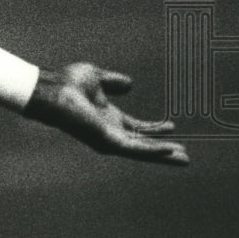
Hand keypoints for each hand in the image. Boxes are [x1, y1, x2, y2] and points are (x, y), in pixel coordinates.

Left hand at [23, 62, 188, 165]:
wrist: (54, 89)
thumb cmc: (67, 82)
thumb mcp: (97, 78)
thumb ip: (114, 81)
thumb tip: (129, 83)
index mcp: (107, 117)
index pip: (136, 127)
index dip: (154, 128)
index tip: (173, 126)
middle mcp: (109, 131)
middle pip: (142, 143)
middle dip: (163, 149)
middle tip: (184, 154)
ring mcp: (109, 138)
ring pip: (142, 150)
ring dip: (164, 155)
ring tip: (184, 159)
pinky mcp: (108, 142)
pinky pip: (136, 149)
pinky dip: (154, 151)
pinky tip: (170, 151)